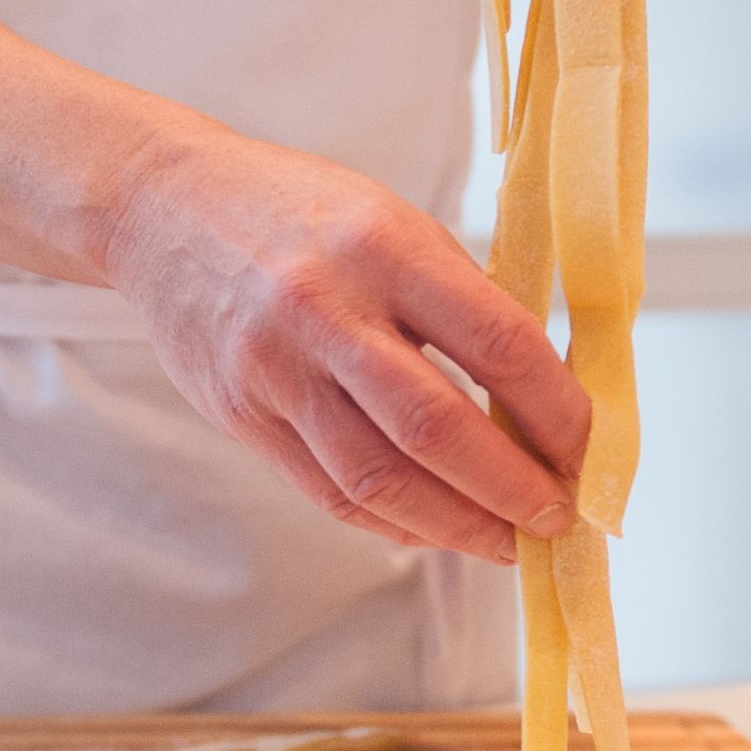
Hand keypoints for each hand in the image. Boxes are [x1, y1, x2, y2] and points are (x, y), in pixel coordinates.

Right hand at [104, 128, 586, 563]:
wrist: (162, 209)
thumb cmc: (294, 211)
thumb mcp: (392, 220)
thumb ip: (460, 301)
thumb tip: (542, 396)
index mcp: (384, 247)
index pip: (498, 343)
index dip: (557, 411)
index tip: (587, 449)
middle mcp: (326, 310)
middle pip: (440, 429)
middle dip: (514, 488)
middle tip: (557, 517)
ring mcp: (276, 370)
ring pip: (381, 479)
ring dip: (458, 526)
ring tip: (506, 542)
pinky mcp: (242, 415)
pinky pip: (331, 490)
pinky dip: (395, 520)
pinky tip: (436, 527)